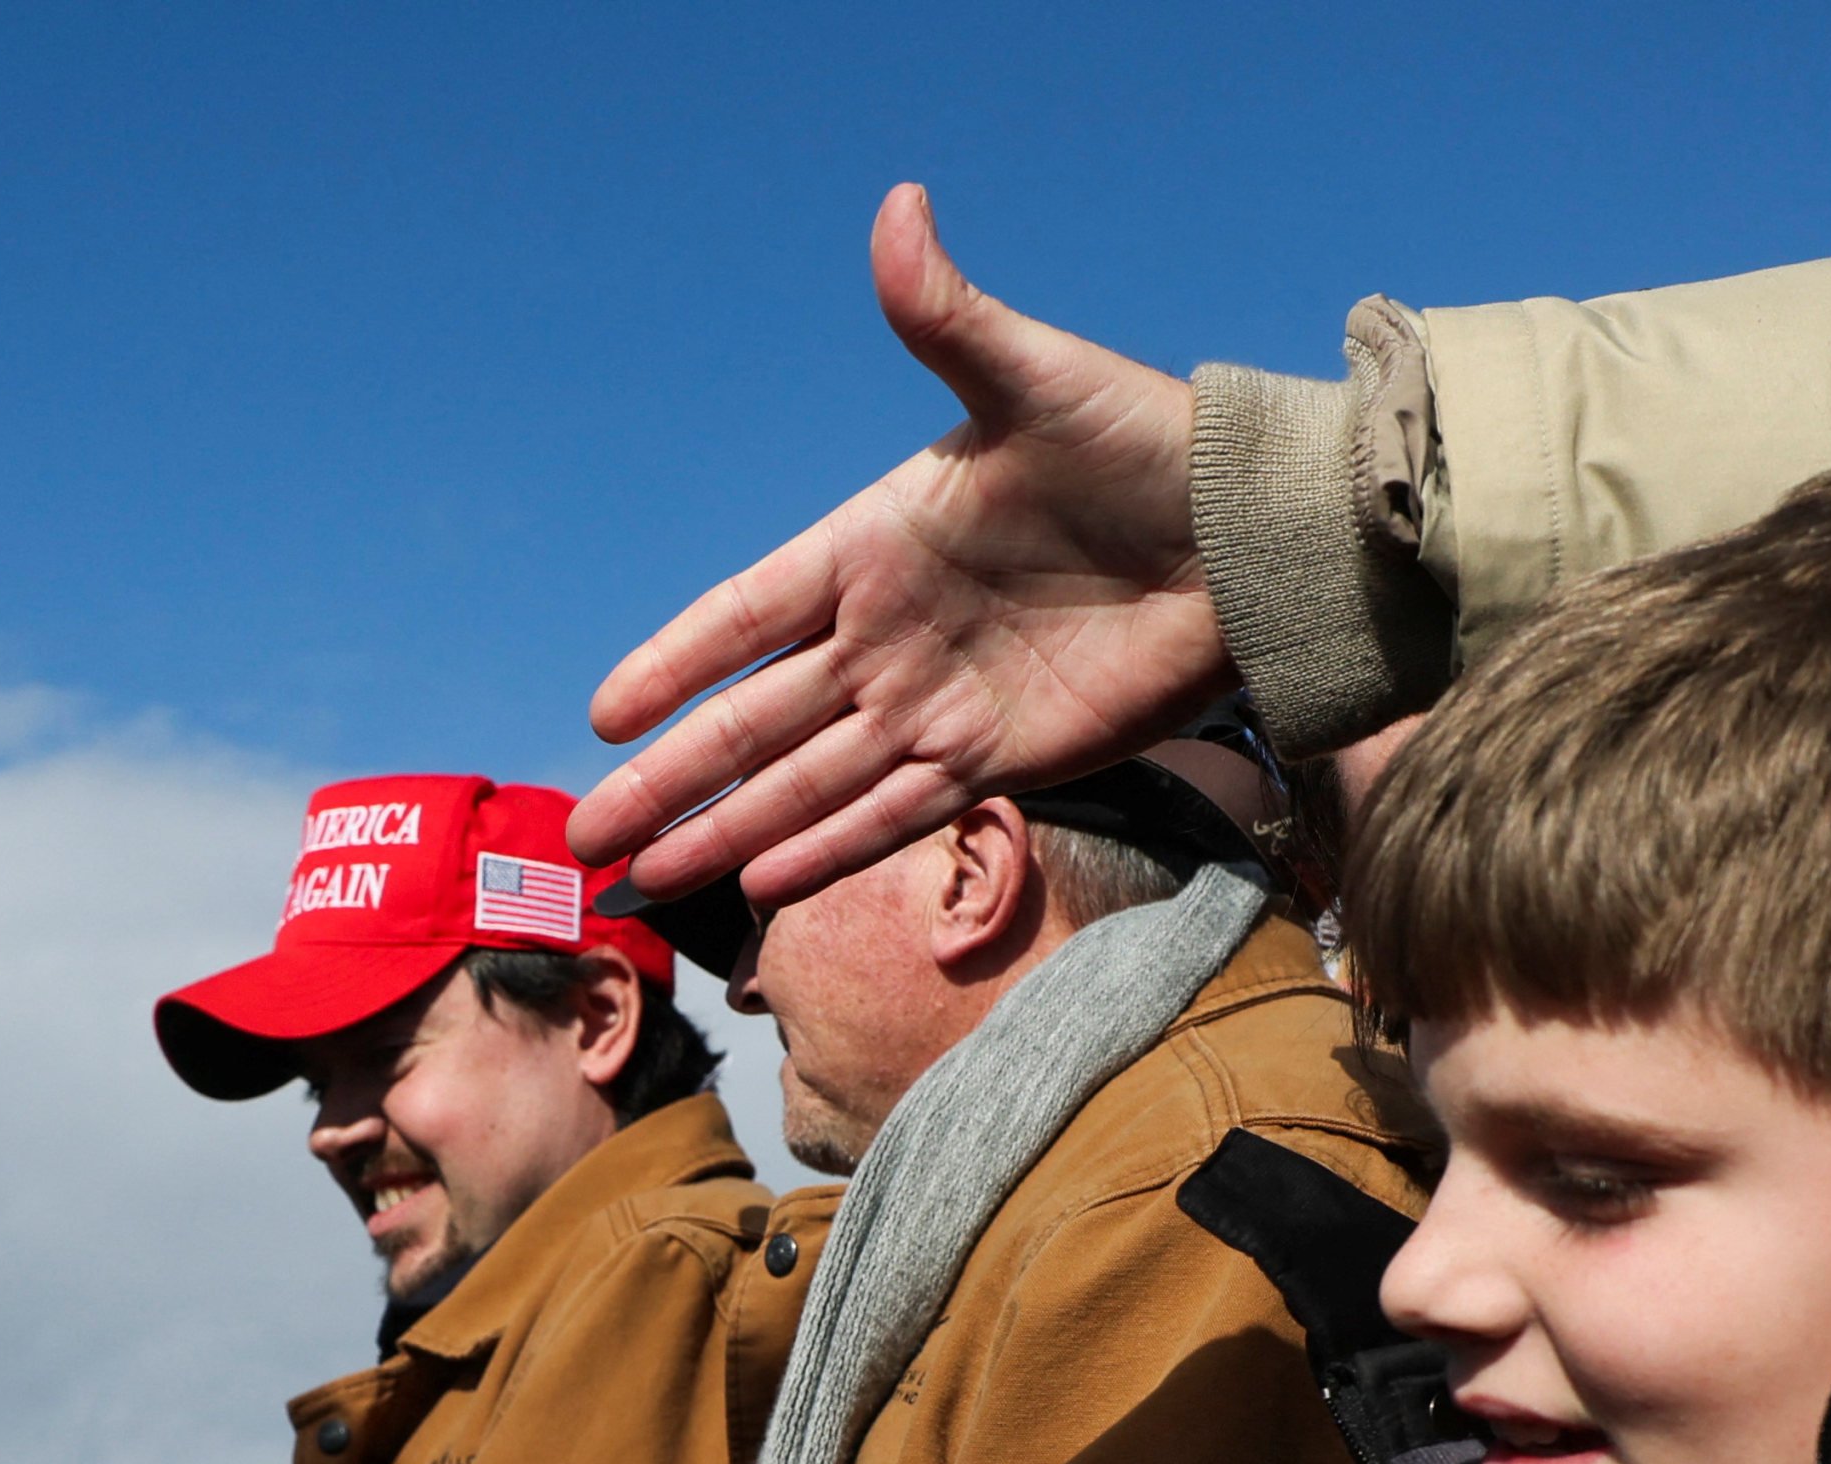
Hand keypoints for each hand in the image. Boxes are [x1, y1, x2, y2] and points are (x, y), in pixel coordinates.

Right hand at [568, 185, 1232, 908]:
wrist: (1241, 538)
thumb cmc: (1140, 445)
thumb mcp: (1032, 379)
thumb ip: (947, 316)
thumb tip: (898, 208)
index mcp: (873, 545)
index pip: (747, 617)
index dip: (678, 662)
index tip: (607, 714)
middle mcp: (888, 636)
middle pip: (753, 724)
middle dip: (671, 780)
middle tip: (589, 837)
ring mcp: (936, 706)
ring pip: (807, 785)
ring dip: (729, 833)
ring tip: (649, 879)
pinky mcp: (996, 761)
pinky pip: (894, 815)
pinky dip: (828, 851)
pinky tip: (762, 889)